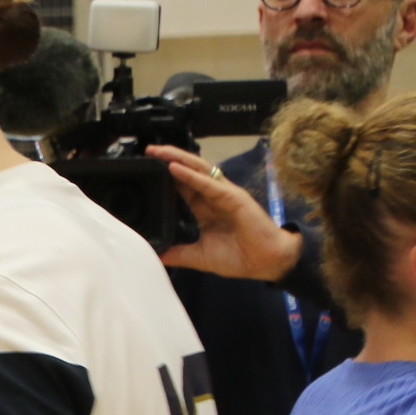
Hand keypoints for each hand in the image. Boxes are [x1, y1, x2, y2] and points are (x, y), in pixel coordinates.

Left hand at [151, 145, 301, 280]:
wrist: (267, 263)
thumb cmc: (240, 257)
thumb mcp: (200, 256)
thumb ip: (179, 254)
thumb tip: (158, 255)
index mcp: (206, 208)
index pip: (184, 186)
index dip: (167, 175)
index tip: (148, 168)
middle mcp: (215, 197)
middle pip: (189, 172)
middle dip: (169, 159)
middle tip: (149, 152)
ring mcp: (225, 195)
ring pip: (199, 170)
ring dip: (178, 159)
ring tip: (159, 152)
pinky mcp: (234, 198)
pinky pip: (209, 184)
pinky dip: (191, 176)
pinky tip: (175, 168)